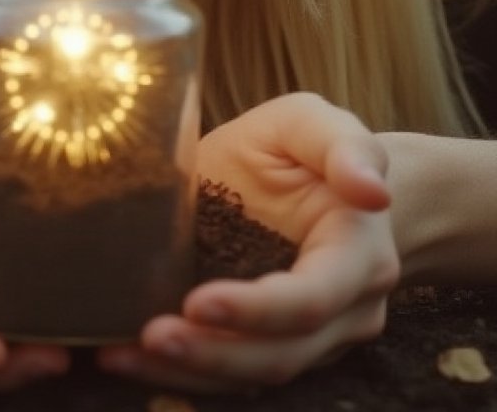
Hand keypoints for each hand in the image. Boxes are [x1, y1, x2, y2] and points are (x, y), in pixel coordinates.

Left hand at [98, 92, 398, 390]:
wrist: (320, 181)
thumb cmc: (311, 149)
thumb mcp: (318, 124)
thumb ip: (345, 146)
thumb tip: (372, 190)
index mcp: (358, 255)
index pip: (312, 299)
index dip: (257, 309)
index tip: (197, 302)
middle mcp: (344, 311)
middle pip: (281, 354)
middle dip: (213, 352)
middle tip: (150, 337)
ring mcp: (311, 338)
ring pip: (254, 373)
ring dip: (188, 372)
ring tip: (124, 356)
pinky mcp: (271, 344)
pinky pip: (231, 372)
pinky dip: (181, 373)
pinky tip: (127, 358)